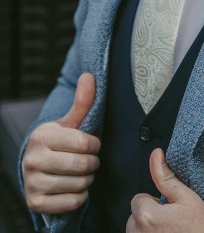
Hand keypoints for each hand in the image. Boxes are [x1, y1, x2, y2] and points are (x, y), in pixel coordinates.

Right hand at [23, 73, 100, 214]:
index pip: (84, 143)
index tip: (92, 144)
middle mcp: (33, 159)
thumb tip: (89, 76)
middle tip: (90, 160)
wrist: (36, 167)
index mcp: (43, 136)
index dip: (95, 145)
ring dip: (88, 179)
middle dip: (93, 163)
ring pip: (79, 184)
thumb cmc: (59, 141)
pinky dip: (80, 196)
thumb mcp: (69, 122)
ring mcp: (33, 182)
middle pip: (83, 165)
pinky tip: (74, 186)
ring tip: (82, 173)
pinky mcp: (36, 203)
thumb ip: (82, 102)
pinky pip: (72, 201)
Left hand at [126, 148, 203, 232]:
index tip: (168, 208)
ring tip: (167, 230)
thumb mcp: (185, 196)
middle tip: (169, 220)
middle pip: (135, 216)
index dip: (154, 201)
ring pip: (137, 229)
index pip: (138, 199)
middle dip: (149, 215)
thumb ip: (166, 176)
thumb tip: (156, 154)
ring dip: (148, 227)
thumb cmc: (199, 226)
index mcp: (147, 216)